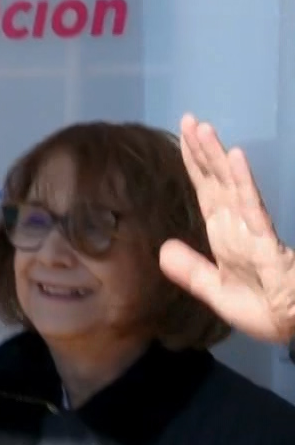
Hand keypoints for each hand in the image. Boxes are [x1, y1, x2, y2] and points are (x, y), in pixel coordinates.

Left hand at [158, 114, 294, 343]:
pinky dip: (243, 183)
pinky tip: (235, 160)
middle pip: (216, 179)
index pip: (205, 189)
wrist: (287, 325)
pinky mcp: (265, 240)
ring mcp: (252, 228)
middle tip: (188, 118)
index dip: (194, 163)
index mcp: (224, 232)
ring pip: (231, 184)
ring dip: (218, 157)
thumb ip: (190, 270)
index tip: (182, 136)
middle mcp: (237, 223)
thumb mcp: (214, 290)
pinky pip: (252, 207)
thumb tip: (162, 249)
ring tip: (205, 130)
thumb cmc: (259, 307)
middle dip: (202, 149)